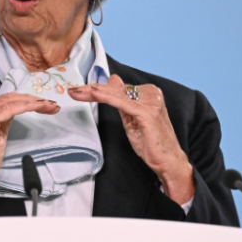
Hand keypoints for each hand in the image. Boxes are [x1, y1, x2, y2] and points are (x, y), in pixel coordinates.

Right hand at [0, 93, 60, 209]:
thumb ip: (3, 122)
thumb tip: (15, 113)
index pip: (6, 100)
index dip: (27, 100)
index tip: (45, 105)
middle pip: (10, 98)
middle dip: (33, 100)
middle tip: (52, 105)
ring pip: (12, 101)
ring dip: (34, 102)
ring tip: (51, 106)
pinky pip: (11, 109)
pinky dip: (27, 106)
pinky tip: (39, 107)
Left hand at [67, 75, 193, 203]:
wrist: (169, 161)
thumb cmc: (151, 142)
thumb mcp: (131, 118)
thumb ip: (121, 100)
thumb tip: (113, 80)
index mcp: (148, 93)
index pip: (117, 88)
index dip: (97, 88)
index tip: (79, 89)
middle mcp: (151, 94)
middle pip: (115, 88)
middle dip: (91, 89)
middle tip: (73, 90)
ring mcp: (150, 102)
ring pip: (115, 93)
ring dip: (94, 92)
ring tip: (77, 92)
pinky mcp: (147, 112)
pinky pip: (121, 102)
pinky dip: (106, 97)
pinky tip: (94, 94)